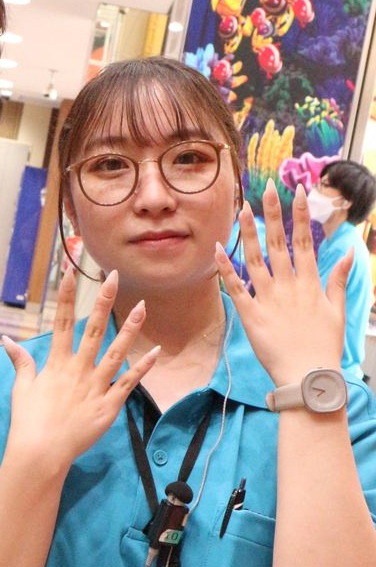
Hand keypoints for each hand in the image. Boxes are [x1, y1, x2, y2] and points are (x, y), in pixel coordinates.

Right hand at [1, 269, 158, 476]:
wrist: (41, 452)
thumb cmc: (28, 421)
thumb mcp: (21, 388)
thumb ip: (21, 362)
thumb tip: (7, 340)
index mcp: (56, 364)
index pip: (61, 322)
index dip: (66, 295)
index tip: (70, 271)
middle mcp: (78, 369)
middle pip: (92, 329)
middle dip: (103, 301)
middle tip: (114, 277)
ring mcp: (95, 386)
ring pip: (115, 352)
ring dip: (129, 329)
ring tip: (142, 307)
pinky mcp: (109, 405)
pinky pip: (128, 383)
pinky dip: (142, 368)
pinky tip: (155, 352)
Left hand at [215, 180, 348, 385]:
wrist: (308, 377)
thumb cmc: (323, 347)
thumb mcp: (336, 311)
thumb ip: (337, 281)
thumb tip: (347, 255)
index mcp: (310, 284)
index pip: (304, 242)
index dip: (300, 216)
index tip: (297, 192)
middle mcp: (289, 286)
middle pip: (279, 243)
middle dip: (273, 214)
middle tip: (266, 189)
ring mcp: (269, 299)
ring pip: (256, 259)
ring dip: (248, 233)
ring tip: (241, 209)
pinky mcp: (250, 315)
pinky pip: (235, 288)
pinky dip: (226, 268)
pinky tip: (218, 248)